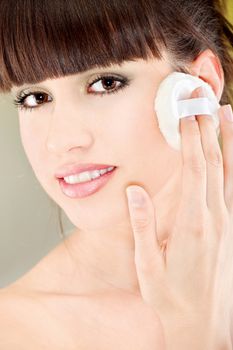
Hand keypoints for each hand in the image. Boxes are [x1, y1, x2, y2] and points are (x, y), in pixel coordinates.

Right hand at [126, 87, 232, 349]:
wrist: (202, 324)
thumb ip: (142, 226)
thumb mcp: (147, 266)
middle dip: (208, 129)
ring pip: (230, 173)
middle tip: (203, 100)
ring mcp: (227, 223)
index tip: (188, 113)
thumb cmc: (170, 296)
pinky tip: (232, 153)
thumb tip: (135, 191)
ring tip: (227, 113)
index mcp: (192, 224)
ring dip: (227, 141)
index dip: (192, 139)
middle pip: (214, 164)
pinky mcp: (231, 229)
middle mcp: (214, 218)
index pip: (194, 170)